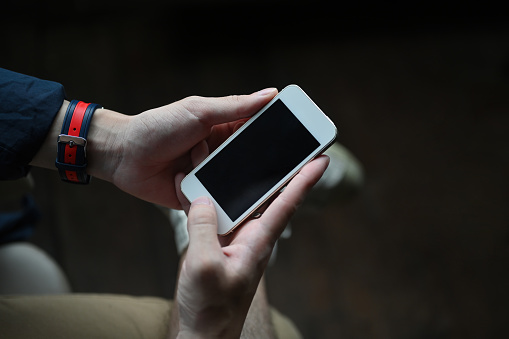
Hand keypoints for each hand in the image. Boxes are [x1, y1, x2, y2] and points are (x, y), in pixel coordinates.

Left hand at [96, 88, 277, 208]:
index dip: (277, 134)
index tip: (298, 138)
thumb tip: (270, 94)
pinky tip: (194, 185)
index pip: (259, 130)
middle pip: (252, 161)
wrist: (123, 156)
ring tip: (217, 174)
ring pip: (236, 185)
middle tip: (276, 168)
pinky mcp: (200, 196)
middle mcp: (222, 153)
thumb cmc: (158, 127)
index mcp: (225, 129)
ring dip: (230, 181)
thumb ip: (234, 107)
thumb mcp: (199, 112)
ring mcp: (211, 175)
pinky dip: (210, 196)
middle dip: (259, 165)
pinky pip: (215, 201)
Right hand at [172, 156, 329, 337]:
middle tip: (272, 141)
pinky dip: (203, 199)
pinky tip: (192, 184)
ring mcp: (232, 241)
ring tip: (217, 154)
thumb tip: (203, 199)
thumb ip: (203, 228)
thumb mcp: (204, 265)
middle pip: (262, 196)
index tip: (323, 158)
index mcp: (258, 242)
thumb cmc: (211, 309)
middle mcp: (250, 237)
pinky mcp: (216, 245)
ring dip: (227, 179)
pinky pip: (212, 215)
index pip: (288, 204)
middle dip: (266, 167)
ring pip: (233, 202)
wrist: (203, 335)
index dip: (305, 180)